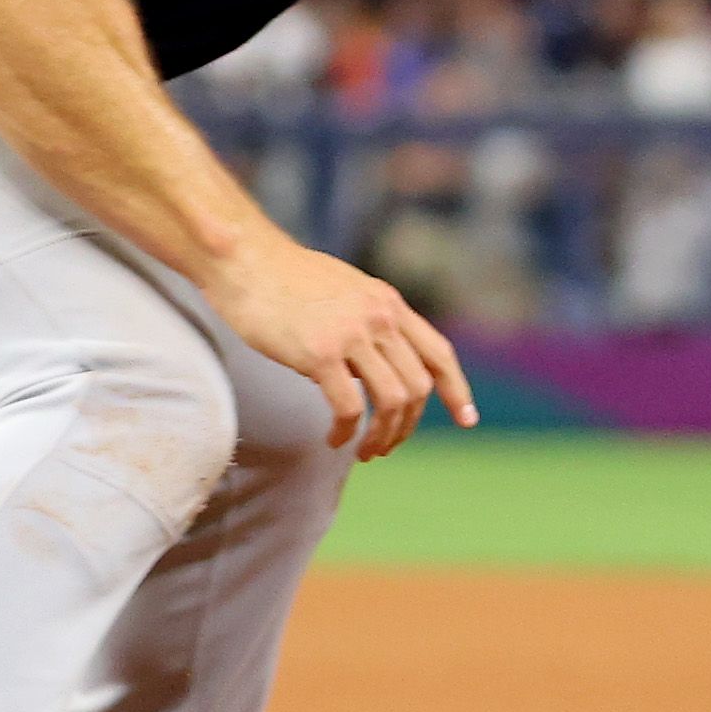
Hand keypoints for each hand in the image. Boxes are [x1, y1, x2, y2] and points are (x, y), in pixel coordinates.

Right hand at [202, 235, 476, 458]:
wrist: (243, 260)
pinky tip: (334, 439)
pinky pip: (349, 407)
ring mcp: (352, 335)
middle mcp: (379, 317)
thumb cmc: (282, 277)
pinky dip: (346, 432)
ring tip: (365, 451)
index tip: (466, 419)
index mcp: (388, 303)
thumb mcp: (343, 288)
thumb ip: (367, 320)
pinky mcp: (320, 353)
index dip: (456, 390)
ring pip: (392, 402)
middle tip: (385, 446)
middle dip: (407, 426)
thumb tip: (371, 363)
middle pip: (418, 387)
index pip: (439, 353)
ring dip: (382, 437)